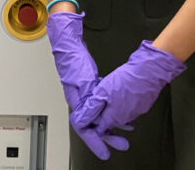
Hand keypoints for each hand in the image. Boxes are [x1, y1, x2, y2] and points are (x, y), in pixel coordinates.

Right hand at [47, 11, 130, 159]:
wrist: (69, 43)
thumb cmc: (73, 60)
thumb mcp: (84, 81)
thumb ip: (89, 101)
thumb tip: (93, 119)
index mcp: (76, 101)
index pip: (85, 127)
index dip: (96, 141)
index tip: (105, 152)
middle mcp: (80, 101)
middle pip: (93, 124)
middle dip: (107, 136)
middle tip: (121, 144)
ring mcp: (84, 94)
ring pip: (98, 116)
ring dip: (111, 125)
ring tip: (124, 133)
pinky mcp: (90, 87)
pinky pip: (102, 106)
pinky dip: (112, 112)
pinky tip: (121, 114)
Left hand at [74, 41, 186, 138]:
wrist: (149, 71)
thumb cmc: (126, 80)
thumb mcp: (102, 91)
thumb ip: (92, 108)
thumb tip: (82, 121)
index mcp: (113, 118)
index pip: (100, 130)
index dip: (93, 125)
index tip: (89, 118)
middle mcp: (125, 119)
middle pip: (110, 122)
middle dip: (103, 115)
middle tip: (100, 101)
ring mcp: (136, 112)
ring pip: (120, 115)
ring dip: (114, 108)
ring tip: (110, 94)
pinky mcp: (143, 105)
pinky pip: (130, 108)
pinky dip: (124, 103)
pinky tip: (122, 92)